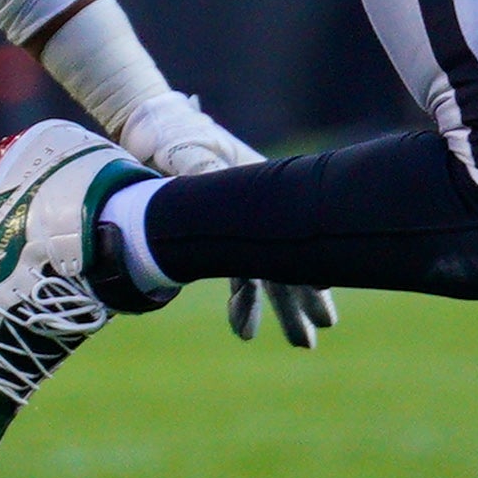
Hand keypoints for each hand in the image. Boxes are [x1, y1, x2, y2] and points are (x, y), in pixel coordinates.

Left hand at [106, 92, 333, 349]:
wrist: (154, 134)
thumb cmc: (176, 135)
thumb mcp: (187, 146)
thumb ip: (200, 164)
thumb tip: (208, 174)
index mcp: (261, 186)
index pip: (284, 230)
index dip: (302, 258)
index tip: (323, 284)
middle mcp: (258, 211)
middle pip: (285, 258)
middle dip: (305, 298)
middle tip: (322, 331)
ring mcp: (243, 227)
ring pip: (268, 274)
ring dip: (284, 309)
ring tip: (302, 343)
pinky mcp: (220, 240)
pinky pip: (237, 274)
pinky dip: (243, 302)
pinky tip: (243, 329)